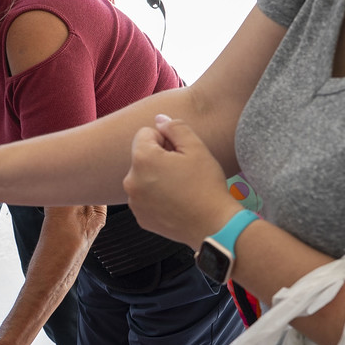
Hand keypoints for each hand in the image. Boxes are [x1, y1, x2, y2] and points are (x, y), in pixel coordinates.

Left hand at [124, 114, 241, 248]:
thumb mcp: (196, 147)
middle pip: (142, 156)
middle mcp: (131, 180)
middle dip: (159, 158)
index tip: (180, 153)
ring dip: (156, 177)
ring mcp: (133, 202)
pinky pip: (144, 197)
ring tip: (180, 188)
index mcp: (142, 159)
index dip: (166, 139)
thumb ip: (175, 127)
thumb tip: (159, 120)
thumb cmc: (206, 185)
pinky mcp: (140, 217)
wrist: (213, 225)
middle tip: (182, 171)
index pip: (146, 134)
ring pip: (143, 177)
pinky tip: (175, 202)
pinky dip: (156, 197)